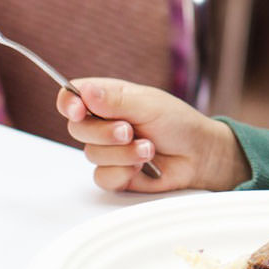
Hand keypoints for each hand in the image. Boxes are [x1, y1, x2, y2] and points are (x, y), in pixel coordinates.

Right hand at [56, 78, 249, 192]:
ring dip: (123, 153)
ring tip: (149, 148)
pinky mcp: (115, 174)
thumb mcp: (149, 105)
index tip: (78, 110)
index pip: (73, 96)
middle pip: (77, 128)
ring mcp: (108, 149)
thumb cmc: (178, 123)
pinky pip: (102, 176)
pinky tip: (143, 167)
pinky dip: (124, 172)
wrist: (199, 155)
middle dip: (104, 132)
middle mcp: (104, 123)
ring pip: (91, 154)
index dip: (68, 102)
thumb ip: (116, 100)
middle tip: (129, 131)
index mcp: (109, 99)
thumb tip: (85, 91)